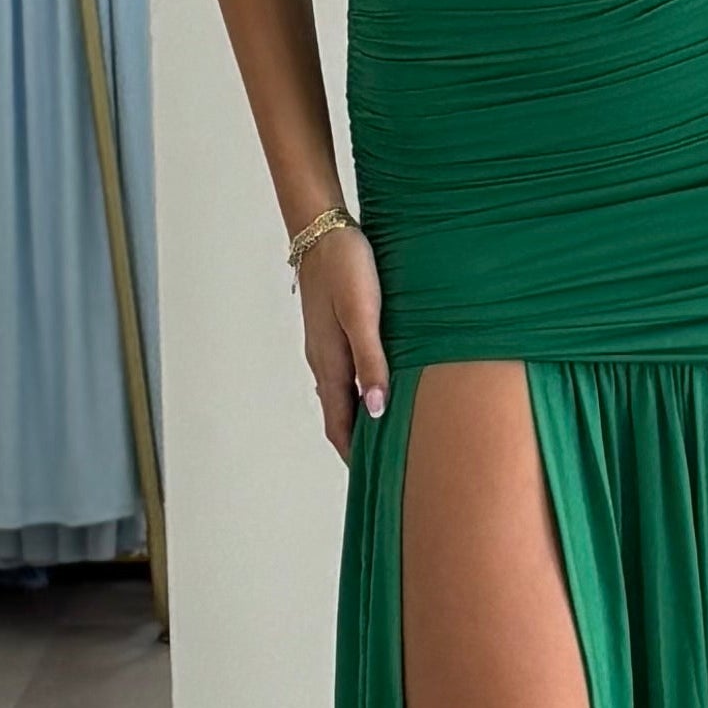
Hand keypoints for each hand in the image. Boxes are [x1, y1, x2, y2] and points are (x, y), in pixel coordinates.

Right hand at [298, 220, 388, 460]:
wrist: (321, 228)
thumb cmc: (346, 267)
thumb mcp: (363, 315)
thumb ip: (371, 361)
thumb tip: (377, 410)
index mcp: (329, 363)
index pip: (338, 424)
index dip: (353, 453)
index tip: (373, 478)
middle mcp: (323, 360)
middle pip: (338, 414)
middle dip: (357, 441)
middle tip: (384, 463)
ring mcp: (325, 345)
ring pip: (342, 394)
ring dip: (359, 416)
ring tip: (386, 432)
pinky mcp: (332, 328)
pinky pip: (345, 373)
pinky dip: (360, 390)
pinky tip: (378, 386)